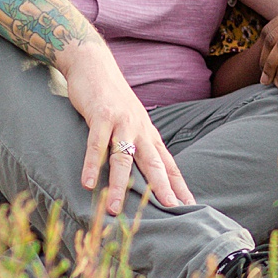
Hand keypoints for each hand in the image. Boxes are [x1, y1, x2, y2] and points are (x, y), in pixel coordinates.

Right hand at [59, 40, 191, 215]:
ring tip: (114, 209)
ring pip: (123, 157)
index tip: (189, 207)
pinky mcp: (101, 115)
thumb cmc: (113, 100)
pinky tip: (87, 183)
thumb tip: (146, 172)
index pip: (169, 164)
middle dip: (161, 188)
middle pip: (154, 163)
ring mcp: (121, 122)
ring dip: (118, 185)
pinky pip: (96, 143)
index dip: (179, 186)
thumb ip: (138, 146)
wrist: (95, 66)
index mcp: (149, 134)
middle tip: (170, 211)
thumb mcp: (132, 123)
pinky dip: (92, 164)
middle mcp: (140, 129)